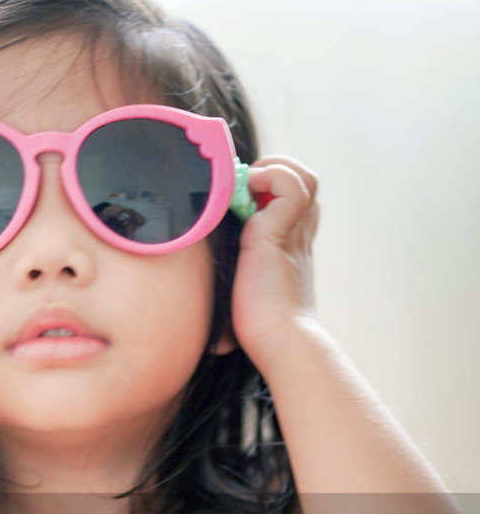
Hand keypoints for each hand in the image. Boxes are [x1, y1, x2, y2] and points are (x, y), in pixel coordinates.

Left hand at [229, 156, 320, 375]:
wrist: (280, 341)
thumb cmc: (260, 331)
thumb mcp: (245, 298)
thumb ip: (235, 288)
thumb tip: (209, 314)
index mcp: (291, 247)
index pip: (293, 202)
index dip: (270, 192)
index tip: (240, 203)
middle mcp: (297, 234)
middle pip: (304, 181)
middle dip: (274, 174)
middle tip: (244, 193)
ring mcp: (292, 231)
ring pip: (303, 175)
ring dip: (273, 172)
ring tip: (247, 193)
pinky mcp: (277, 232)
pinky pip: (289, 184)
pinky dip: (269, 179)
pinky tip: (245, 199)